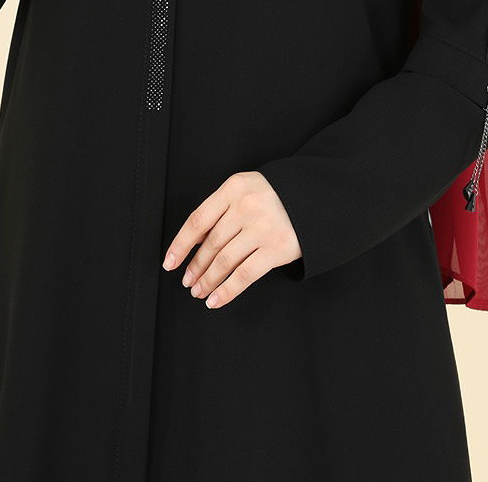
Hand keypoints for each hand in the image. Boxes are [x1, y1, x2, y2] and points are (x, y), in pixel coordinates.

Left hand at [161, 171, 301, 308]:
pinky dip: (227, 290)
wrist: (318, 198)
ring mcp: (262, 228)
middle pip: (211, 244)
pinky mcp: (277, 248)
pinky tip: (217, 299)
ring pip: (224, 261)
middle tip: (188, 282)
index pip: (198, 220)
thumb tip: (194, 241)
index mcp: (233, 188)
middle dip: (195, 267)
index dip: (181, 245)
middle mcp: (246, 206)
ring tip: (199, 292)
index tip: (170, 262)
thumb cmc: (277, 195)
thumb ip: (223, 208)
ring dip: (208, 281)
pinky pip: (245, 275)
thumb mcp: (247, 188)